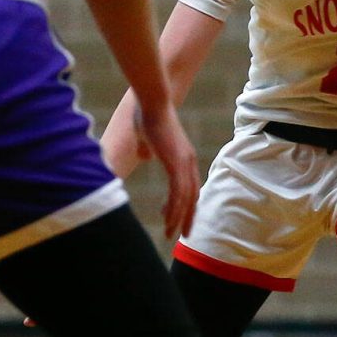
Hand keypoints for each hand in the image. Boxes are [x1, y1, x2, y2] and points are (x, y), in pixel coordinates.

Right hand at [132, 100, 199, 238]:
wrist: (152, 102)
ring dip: (178, 218)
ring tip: (171, 233)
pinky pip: (178, 192)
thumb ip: (148, 148)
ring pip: (185, 198)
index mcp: (184, 156)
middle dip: (187, 216)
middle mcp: (188, 161)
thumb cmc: (147, 115)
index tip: (179, 217)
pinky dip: (174, 208)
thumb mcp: (148, 137)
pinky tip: (168, 220)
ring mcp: (184, 163)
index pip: (190, 186)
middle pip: (193, 196)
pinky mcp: (176, 163)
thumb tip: (144, 155)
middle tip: (183, 234)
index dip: (186, 203)